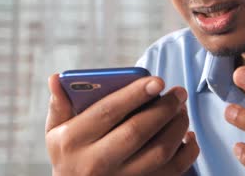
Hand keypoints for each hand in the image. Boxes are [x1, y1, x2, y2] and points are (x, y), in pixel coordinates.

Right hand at [45, 74, 198, 175]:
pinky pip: (173, 171)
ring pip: (159, 151)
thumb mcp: (56, 132)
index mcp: (73, 142)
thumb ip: (60, 105)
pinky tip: (188, 136)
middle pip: (137, 131)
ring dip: (177, 126)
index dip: (135, 94)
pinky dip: (187, 151)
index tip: (157, 80)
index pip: (108, 112)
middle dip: (164, 108)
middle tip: (179, 92)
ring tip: (182, 110)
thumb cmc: (71, 155)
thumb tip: (57, 78)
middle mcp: (95, 164)